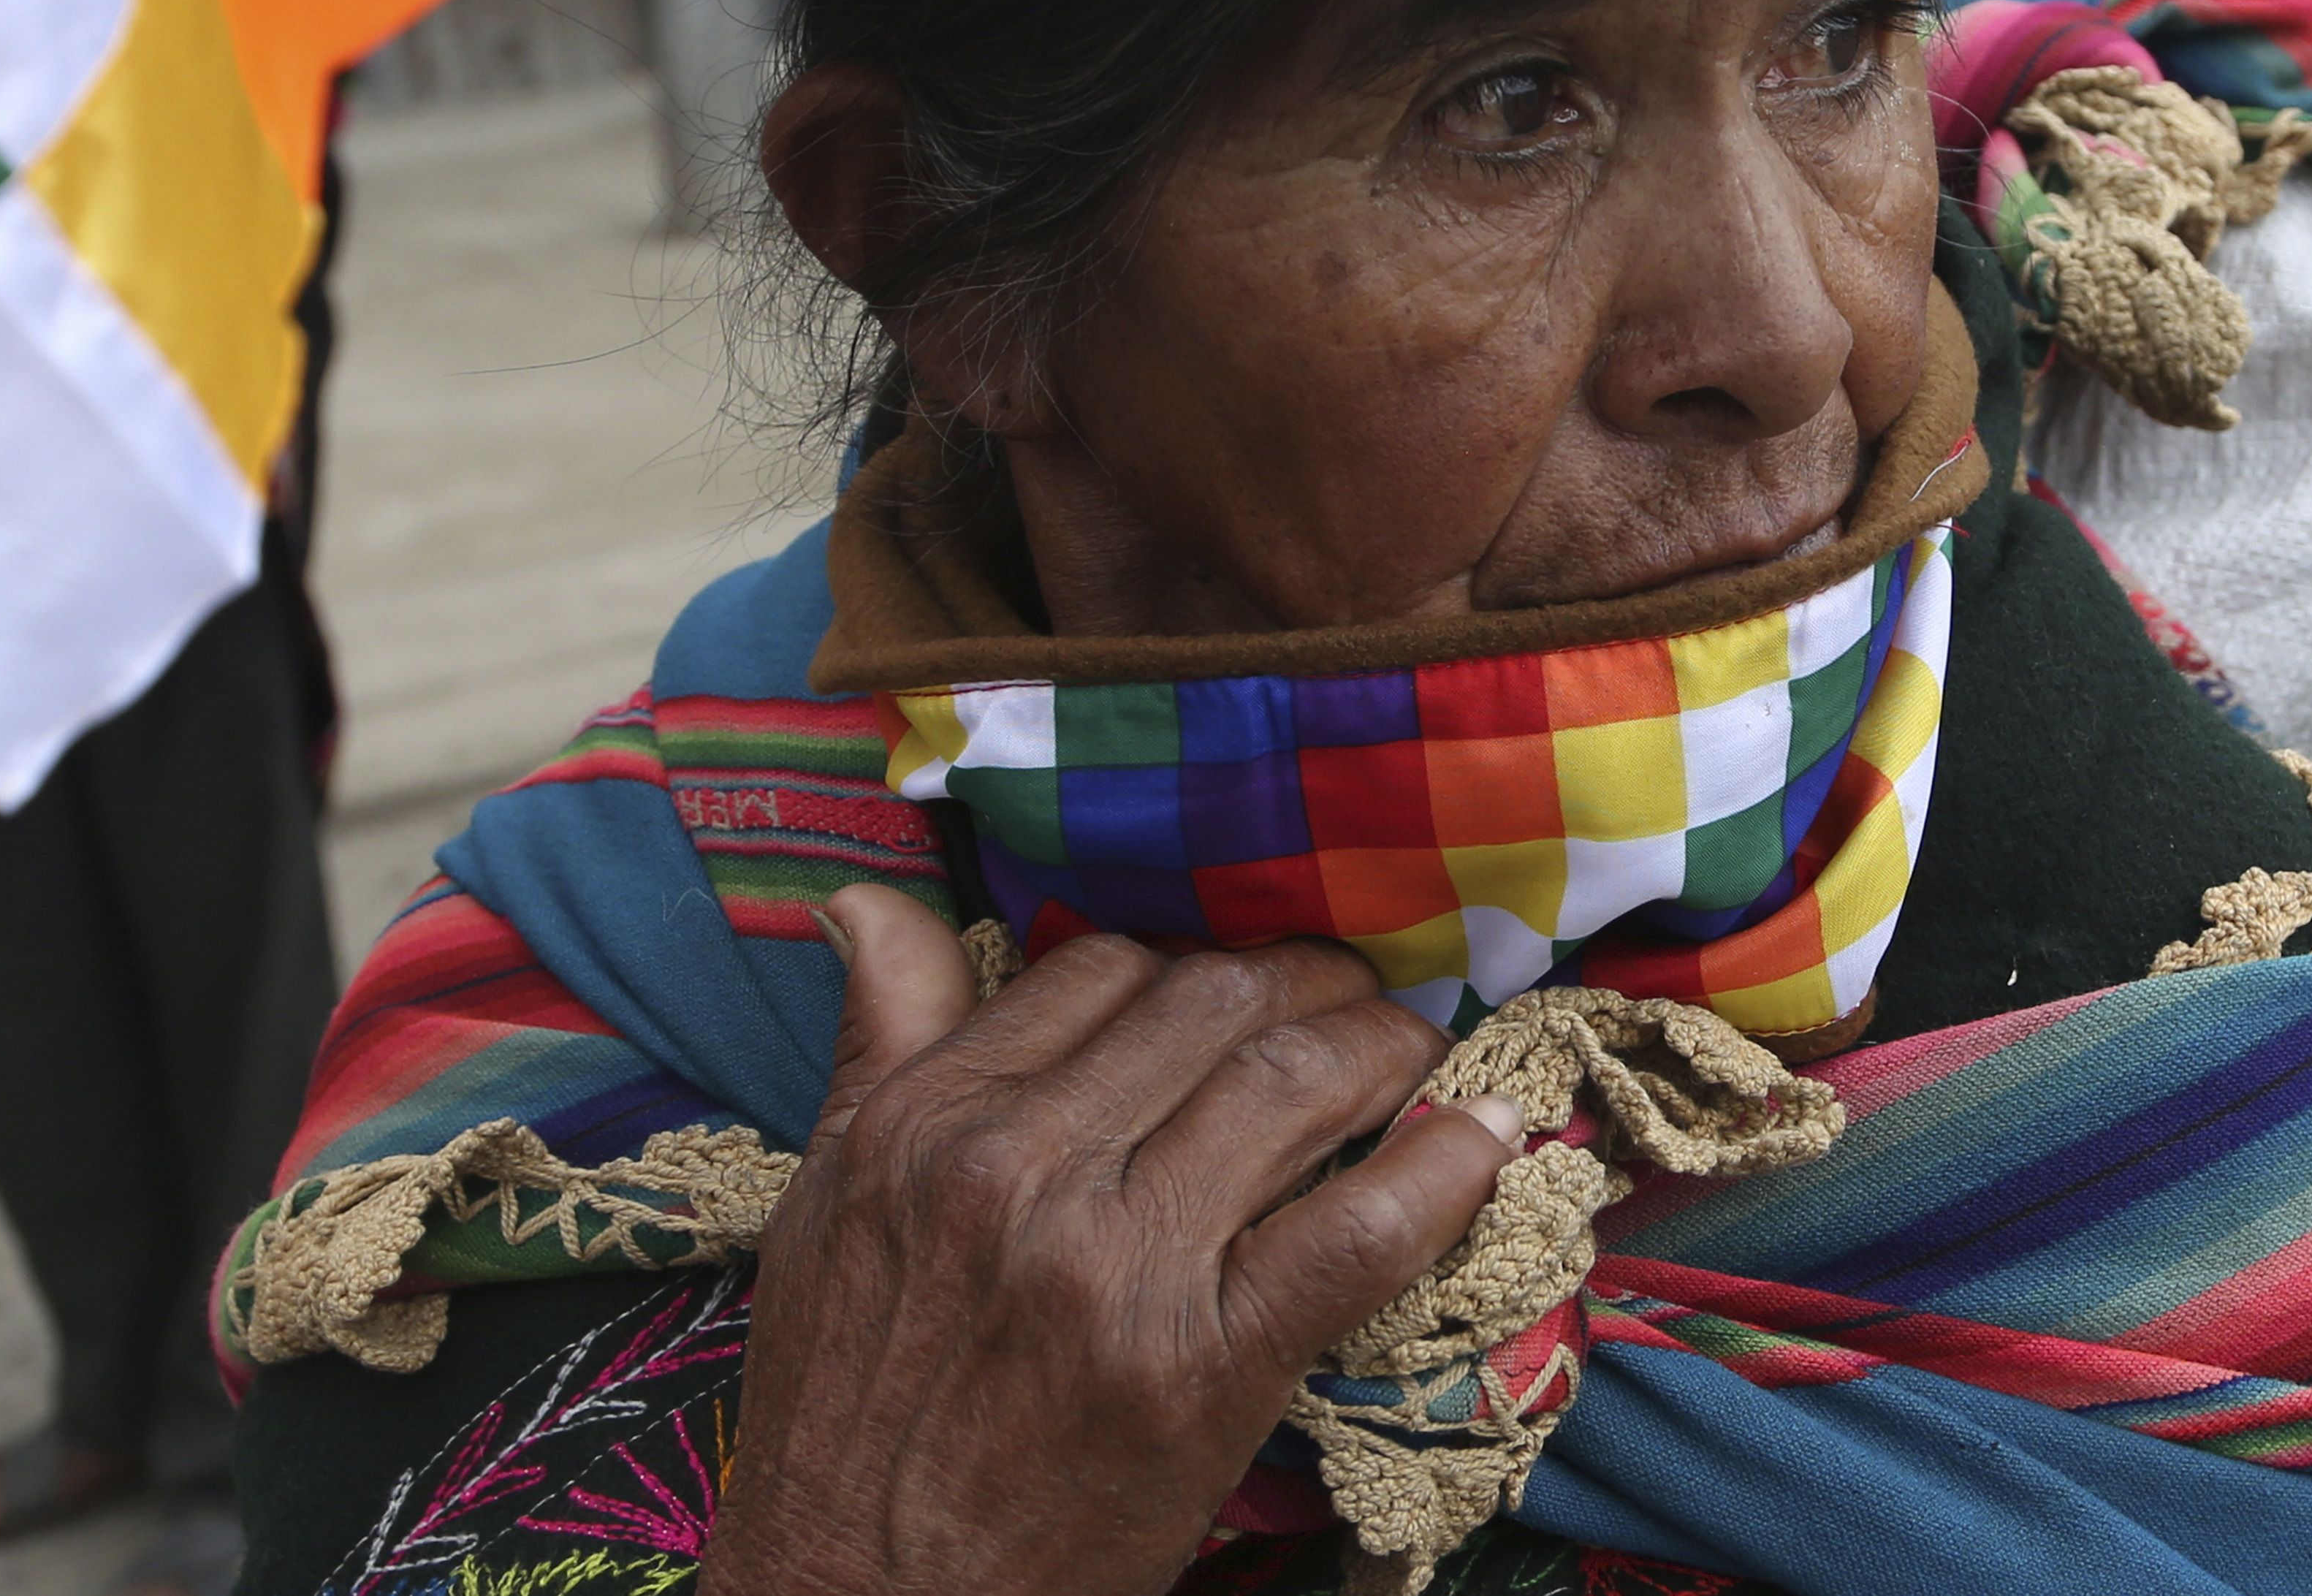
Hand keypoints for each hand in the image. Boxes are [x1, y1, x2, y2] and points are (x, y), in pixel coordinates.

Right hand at [702, 888, 1522, 1595]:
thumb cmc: (842, 1413)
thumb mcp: (824, 1206)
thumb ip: (877, 1043)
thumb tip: (868, 899)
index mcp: (926, 1121)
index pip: (1099, 971)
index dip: (1189, 968)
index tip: (1240, 993)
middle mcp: (1019, 1170)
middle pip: (1212, 1004)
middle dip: (1308, 981)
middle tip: (1354, 998)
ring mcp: (1116, 1266)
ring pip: (1292, 1083)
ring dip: (1383, 1045)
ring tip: (1417, 1050)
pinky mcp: (1202, 1365)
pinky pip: (1357, 1230)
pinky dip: (1441, 1169)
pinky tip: (1488, 1135)